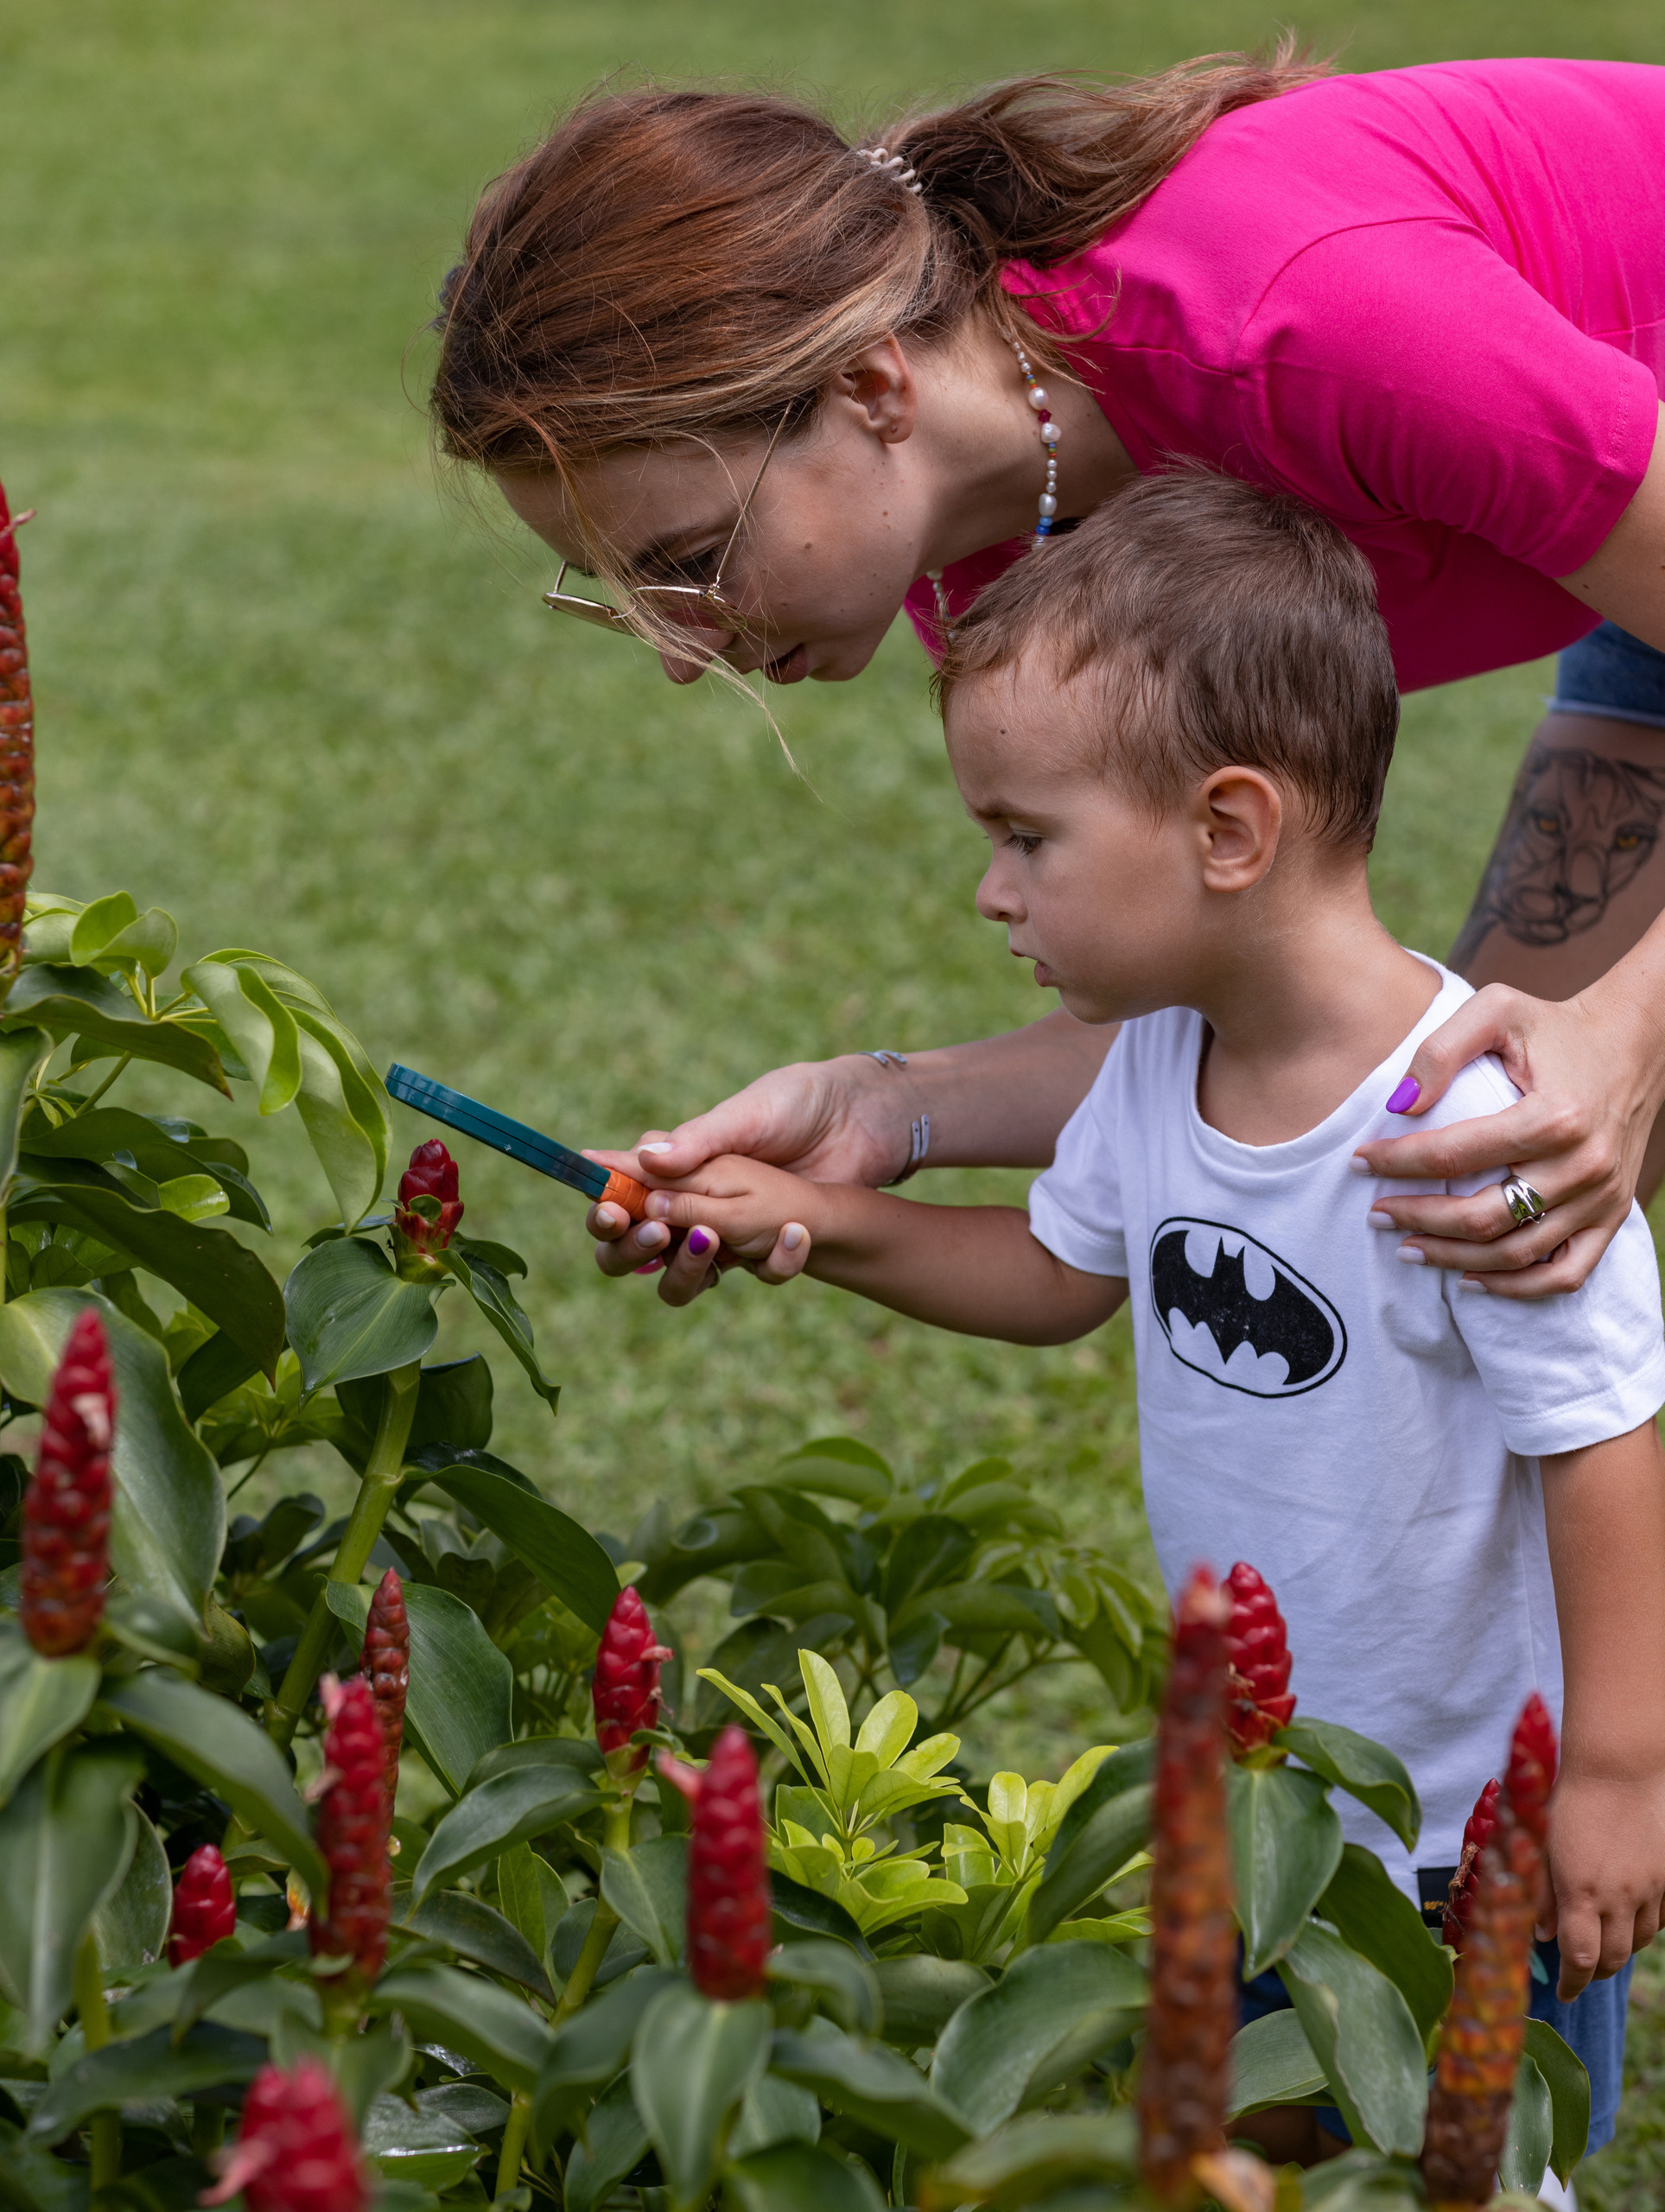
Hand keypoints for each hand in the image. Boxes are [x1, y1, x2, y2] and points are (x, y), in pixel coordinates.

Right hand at [582, 1054, 914, 1284]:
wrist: (865, 1123)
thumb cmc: (797, 1104)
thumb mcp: (746, 1115)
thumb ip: (696, 1142)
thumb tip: (642, 1160)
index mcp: (675, 1162)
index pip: (617, 1192)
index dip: (605, 1208)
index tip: (613, 1213)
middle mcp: (690, 1201)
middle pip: (632, 1245)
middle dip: (632, 1247)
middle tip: (656, 1232)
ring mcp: (724, 1230)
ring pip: (678, 1274)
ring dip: (687, 1267)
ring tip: (714, 1241)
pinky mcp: (763, 1251)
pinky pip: (748, 1275)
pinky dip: (765, 1264)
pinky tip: (787, 1239)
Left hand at [1350, 977, 1664, 1296]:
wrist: (1633, 1044)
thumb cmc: (1554, 1026)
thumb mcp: (1497, 1008)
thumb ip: (1442, 1050)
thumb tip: (1399, 1106)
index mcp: (1555, 1116)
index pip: (1456, 1155)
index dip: (1398, 1163)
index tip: (1358, 1161)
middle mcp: (1583, 1164)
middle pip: (1482, 1217)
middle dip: (1418, 1218)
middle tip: (1375, 1213)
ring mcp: (1601, 1197)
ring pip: (1515, 1253)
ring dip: (1453, 1259)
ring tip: (1406, 1248)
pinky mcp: (1611, 1215)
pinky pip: (1565, 1273)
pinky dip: (1516, 1287)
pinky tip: (1469, 1280)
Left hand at [1541, 1766, 1664, 1998]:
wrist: (1618, 1768)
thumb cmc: (1569, 1801)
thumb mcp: (1544, 1846)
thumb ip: (1542, 1894)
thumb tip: (1542, 1935)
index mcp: (1581, 1892)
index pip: (1579, 1959)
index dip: (1572, 1983)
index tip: (1564, 1992)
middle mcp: (1619, 1898)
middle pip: (1613, 1958)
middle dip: (1594, 1973)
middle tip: (1580, 1972)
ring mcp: (1650, 1889)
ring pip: (1639, 1940)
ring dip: (1619, 1950)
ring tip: (1602, 1944)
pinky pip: (1662, 1918)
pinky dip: (1645, 1928)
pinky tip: (1631, 1920)